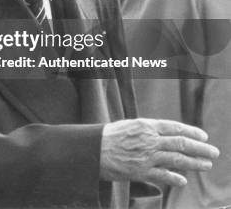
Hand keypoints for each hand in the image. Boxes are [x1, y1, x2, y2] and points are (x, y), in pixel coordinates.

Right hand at [100, 118, 218, 186]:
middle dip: (200, 149)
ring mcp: (146, 156)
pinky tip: (183, 181)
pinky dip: (175, 178)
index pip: (175, 127)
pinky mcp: (141, 171)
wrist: (91, 149)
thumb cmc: (108, 136)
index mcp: (146, 125)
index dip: (191, 132)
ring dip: (195, 163)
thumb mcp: (129, 125)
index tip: (203, 136)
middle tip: (214, 152)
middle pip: (181, 144)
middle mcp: (149, 140)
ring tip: (206, 165)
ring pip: (177, 159)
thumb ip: (147, 129)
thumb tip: (164, 134)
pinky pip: (163, 175)